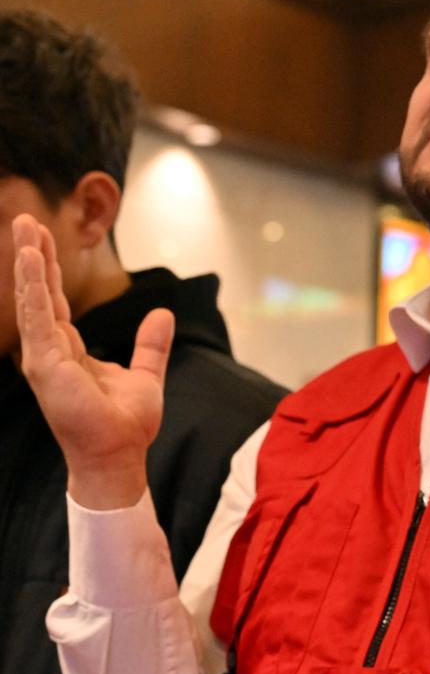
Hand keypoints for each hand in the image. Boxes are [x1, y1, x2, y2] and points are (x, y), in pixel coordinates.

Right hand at [11, 215, 170, 509]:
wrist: (118, 454)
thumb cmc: (125, 425)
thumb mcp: (145, 374)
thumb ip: (150, 344)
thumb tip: (162, 313)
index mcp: (68, 351)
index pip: (55, 301)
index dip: (49, 270)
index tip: (44, 238)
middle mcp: (50, 350)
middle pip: (40, 292)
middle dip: (34, 255)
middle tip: (26, 218)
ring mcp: (43, 356)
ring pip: (34, 297)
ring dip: (29, 261)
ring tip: (24, 226)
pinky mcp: (44, 362)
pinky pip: (38, 315)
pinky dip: (33, 285)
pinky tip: (30, 258)